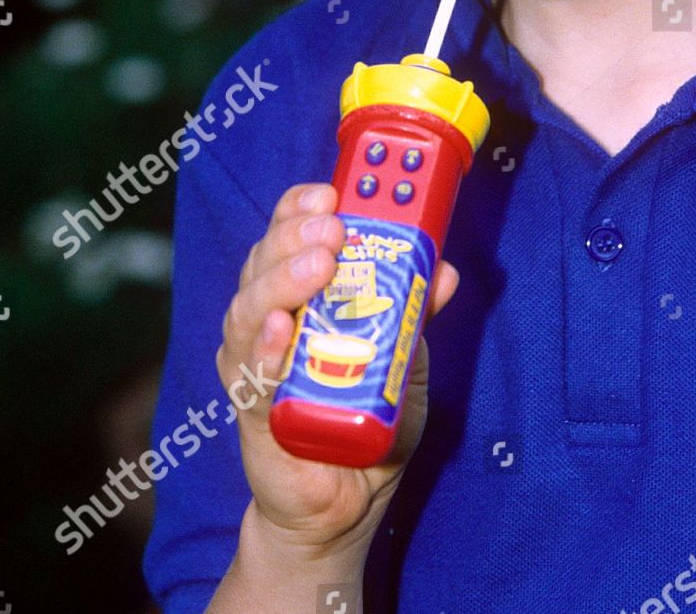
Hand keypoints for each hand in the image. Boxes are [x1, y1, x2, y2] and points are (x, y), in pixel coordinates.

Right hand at [216, 181, 458, 556]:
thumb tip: (446, 272)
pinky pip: (249, 373)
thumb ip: (416, 314)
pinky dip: (263, 348)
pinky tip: (280, 329)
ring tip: (318, 266)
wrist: (344, 503)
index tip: (329, 193)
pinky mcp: (251, 408)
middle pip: (265, 260)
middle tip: (332, 229)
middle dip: (295, 236)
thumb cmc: (367, 417)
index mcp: (302, 292)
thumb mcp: (401, 358)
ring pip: (249, 306)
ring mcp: (255, 361)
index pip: (288, 232)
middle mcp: (269, 317)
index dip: (300, 207)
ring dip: (282, 281)